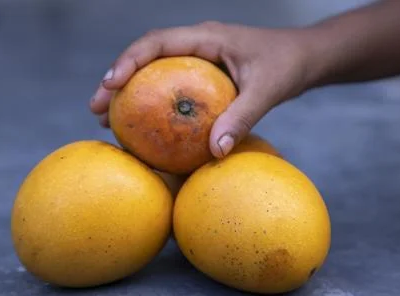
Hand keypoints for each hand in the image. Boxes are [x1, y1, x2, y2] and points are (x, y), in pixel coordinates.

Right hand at [90, 21, 314, 157]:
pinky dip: (151, 100)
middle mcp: (195, 44)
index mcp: (205, 38)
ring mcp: (196, 59)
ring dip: (128, 92)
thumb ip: (241, 118)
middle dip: (116, 80)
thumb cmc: (286, 66)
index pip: (156, 43)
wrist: (303, 58)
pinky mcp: (201, 74)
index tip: (109, 85)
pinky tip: (144, 123)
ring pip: (152, 71)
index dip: (128, 61)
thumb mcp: (267, 90)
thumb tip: (215, 153)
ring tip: (107, 118)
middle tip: (96, 109)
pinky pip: (169, 84)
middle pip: (144, 57)